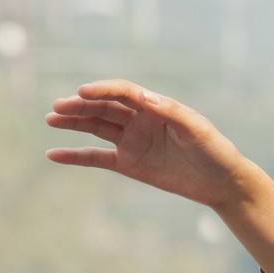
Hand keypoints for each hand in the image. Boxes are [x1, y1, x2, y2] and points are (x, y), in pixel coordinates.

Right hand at [45, 80, 254, 209]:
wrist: (222, 182)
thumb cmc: (215, 151)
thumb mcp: (197, 130)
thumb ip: (172, 112)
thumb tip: (144, 97)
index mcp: (156, 107)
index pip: (123, 93)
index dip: (102, 90)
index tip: (82, 92)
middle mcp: (141, 120)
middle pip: (104, 108)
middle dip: (80, 106)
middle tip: (57, 106)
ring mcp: (133, 141)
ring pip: (97, 127)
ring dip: (74, 123)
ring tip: (51, 119)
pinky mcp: (130, 163)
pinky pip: (97, 158)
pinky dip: (76, 156)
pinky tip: (53, 154)